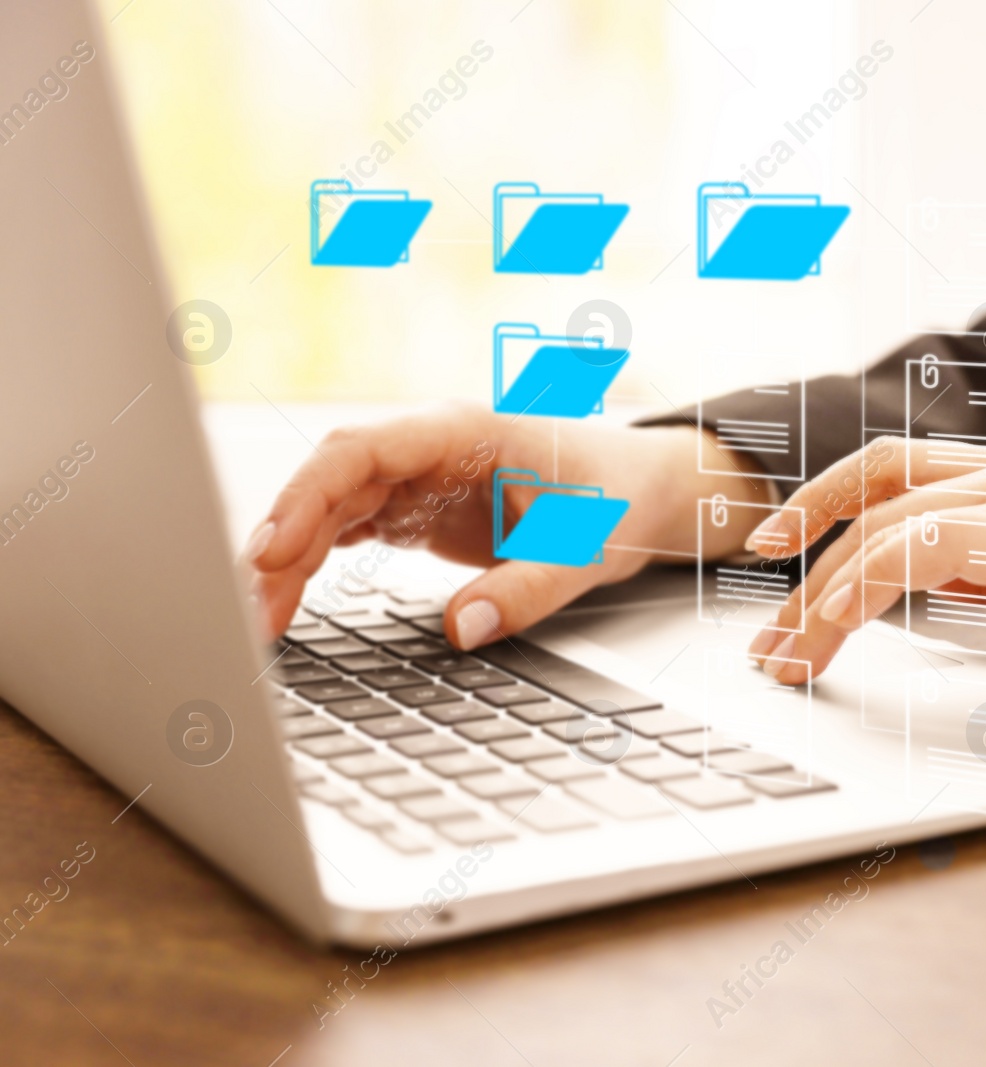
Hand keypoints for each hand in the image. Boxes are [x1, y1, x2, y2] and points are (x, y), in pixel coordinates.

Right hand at [246, 404, 769, 647]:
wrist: (644, 489)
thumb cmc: (620, 497)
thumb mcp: (588, 546)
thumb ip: (528, 586)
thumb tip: (462, 628)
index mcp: (463, 432)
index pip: (361, 449)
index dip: (307, 495)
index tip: (272, 550)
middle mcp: (429, 450)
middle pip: (330, 483)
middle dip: (283, 541)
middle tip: (253, 613)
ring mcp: (418, 479)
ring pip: (331, 510)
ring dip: (291, 561)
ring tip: (261, 622)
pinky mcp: (417, 511)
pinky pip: (349, 531)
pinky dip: (315, 564)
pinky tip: (286, 601)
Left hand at [743, 438, 985, 710]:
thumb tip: (914, 604)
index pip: (901, 468)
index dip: (828, 497)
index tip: (780, 545)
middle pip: (874, 483)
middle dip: (801, 539)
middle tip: (757, 609)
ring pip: (883, 523)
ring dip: (818, 591)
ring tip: (783, 654)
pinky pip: (916, 550)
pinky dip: (860, 590)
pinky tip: (834, 632)